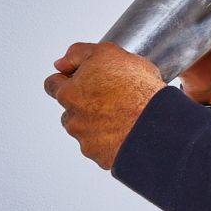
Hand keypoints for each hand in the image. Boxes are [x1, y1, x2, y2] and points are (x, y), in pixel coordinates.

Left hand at [45, 42, 165, 169]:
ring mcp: (86, 141)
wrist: (157, 123)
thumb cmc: (136, 88)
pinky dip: (111, 141)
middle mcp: (73, 119)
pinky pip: (102, 148)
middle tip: (109, 98)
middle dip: (84, 104)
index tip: (82, 80)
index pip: (52, 85)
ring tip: (122, 116)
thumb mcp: (108, 53)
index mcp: (70, 93)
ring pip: (85, 131)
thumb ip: (78, 54)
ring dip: (97, 125)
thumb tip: (60, 63)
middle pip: (70, 110)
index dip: (66, 80)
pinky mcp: (101, 157)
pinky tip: (128, 131)